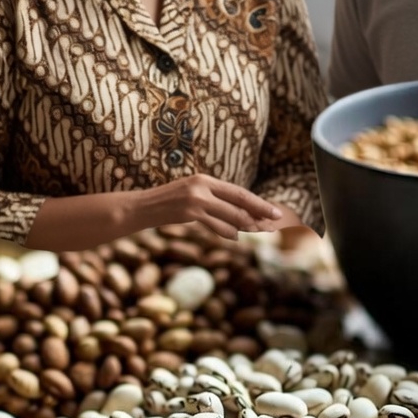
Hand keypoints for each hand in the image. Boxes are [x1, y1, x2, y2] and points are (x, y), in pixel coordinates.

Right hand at [144, 175, 282, 238]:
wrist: (142, 207)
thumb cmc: (168, 204)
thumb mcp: (191, 194)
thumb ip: (212, 199)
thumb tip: (237, 213)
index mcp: (205, 179)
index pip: (239, 192)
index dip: (259, 202)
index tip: (274, 211)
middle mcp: (203, 186)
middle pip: (240, 202)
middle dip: (260, 214)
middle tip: (276, 224)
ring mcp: (196, 199)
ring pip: (231, 215)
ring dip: (246, 226)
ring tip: (258, 232)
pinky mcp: (190, 212)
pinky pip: (216, 225)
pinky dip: (228, 233)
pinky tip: (236, 237)